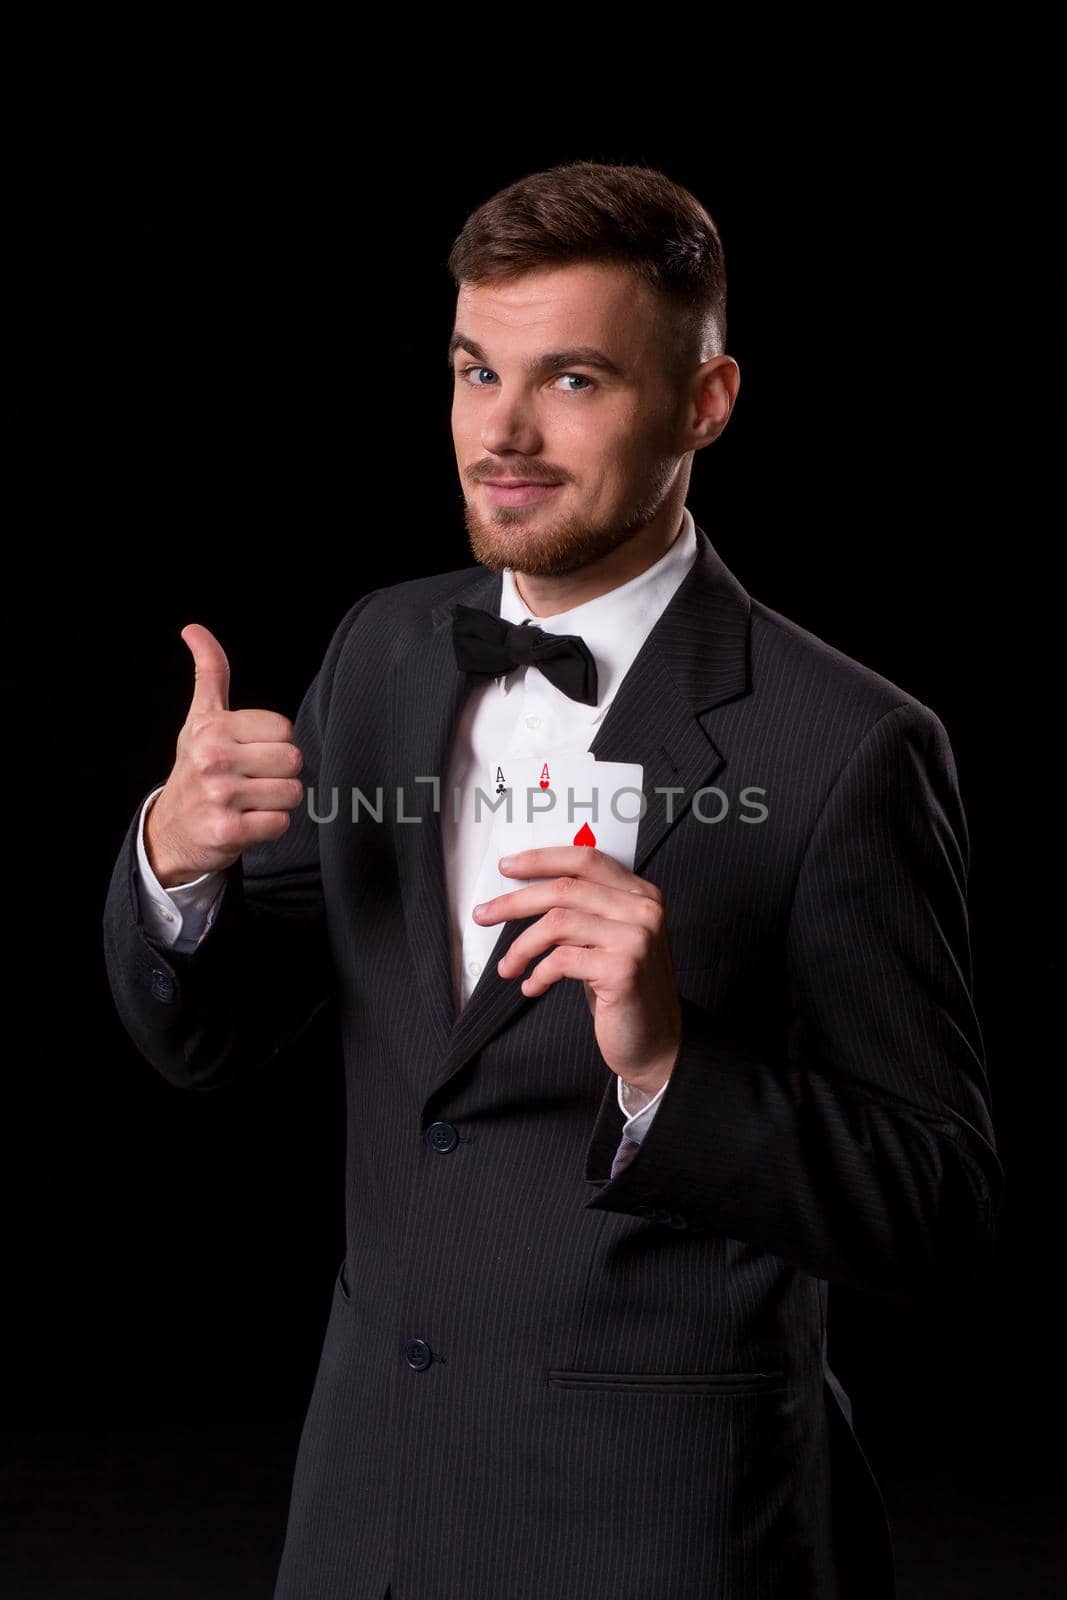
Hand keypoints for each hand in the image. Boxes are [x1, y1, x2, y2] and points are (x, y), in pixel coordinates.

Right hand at [144, 624, 304, 886]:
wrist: (171, 831)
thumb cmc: (194, 769)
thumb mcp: (199, 719)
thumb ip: (209, 674)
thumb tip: (194, 629)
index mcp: (212, 728)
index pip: (284, 729)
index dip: (274, 743)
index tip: (249, 753)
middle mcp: (214, 759)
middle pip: (292, 760)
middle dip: (280, 773)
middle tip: (252, 780)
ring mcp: (220, 796)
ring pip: (292, 792)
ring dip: (277, 801)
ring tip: (250, 801)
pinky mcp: (228, 831)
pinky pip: (281, 822)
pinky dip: (271, 826)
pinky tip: (247, 822)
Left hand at [472, 846, 682, 1095]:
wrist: (658, 1042)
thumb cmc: (625, 990)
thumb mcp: (609, 940)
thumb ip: (585, 911)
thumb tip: (527, 893)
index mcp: (641, 893)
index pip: (585, 859)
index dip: (541, 860)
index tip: (507, 867)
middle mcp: (644, 910)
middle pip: (564, 889)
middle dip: (514, 902)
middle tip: (483, 915)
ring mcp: (636, 938)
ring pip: (557, 923)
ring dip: (521, 946)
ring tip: (508, 967)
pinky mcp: (623, 969)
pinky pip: (561, 960)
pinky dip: (538, 974)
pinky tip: (533, 987)